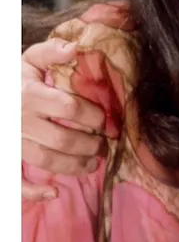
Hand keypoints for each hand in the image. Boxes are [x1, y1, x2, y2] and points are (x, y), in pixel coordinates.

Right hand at [21, 38, 108, 200]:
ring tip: (94, 163)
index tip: (106, 120)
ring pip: (47, 160)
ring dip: (74, 166)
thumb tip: (77, 48)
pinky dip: (33, 193)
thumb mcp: (29, 59)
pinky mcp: (5, 158)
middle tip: (105, 144)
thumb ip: (51, 52)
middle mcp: (20, 121)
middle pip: (63, 138)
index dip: (93, 116)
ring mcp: (12, 143)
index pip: (69, 108)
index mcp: (30, 95)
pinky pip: (16, 182)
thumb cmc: (13, 79)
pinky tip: (54, 193)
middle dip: (90, 144)